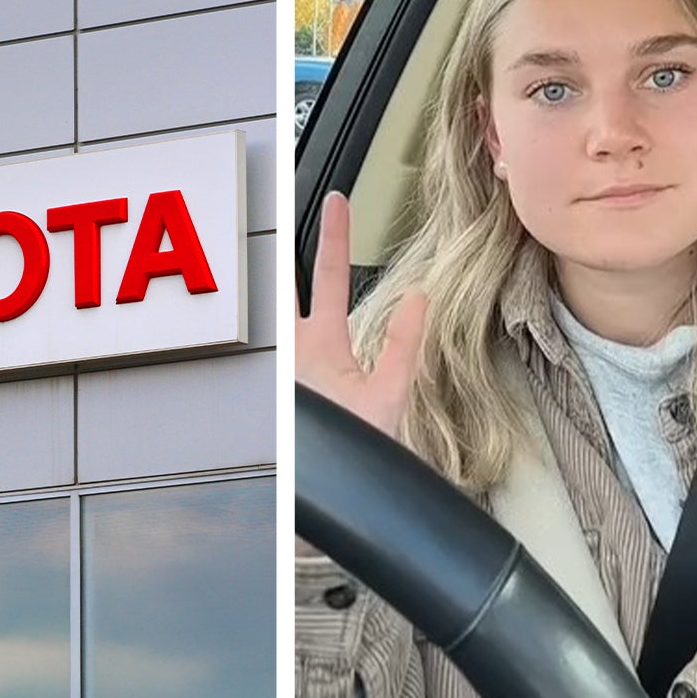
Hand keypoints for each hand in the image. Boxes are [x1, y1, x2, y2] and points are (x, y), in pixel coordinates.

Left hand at [296, 192, 426, 440]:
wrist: (321, 496)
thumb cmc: (353, 452)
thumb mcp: (388, 396)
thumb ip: (403, 343)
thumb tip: (418, 298)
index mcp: (322, 343)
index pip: (333, 275)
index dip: (337, 235)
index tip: (337, 201)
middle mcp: (294, 351)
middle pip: (286, 288)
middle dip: (287, 254)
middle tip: (281, 218)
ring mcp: (283, 369)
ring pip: (279, 318)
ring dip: (281, 294)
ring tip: (279, 264)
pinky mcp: (281, 389)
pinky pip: (282, 351)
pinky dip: (285, 335)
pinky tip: (284, 335)